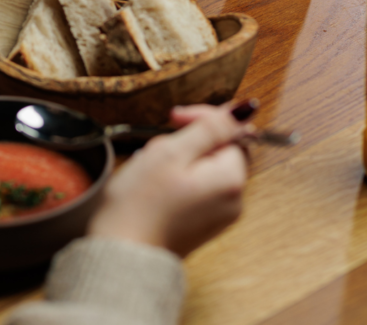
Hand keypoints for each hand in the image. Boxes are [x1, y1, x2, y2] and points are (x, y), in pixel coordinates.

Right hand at [87, 104, 248, 257]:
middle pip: (218, 150)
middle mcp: (233, 200)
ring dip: (178, 159)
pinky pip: (196, 188)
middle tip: (156, 149)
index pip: (231, 130)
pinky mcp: (201, 225)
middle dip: (186, 142)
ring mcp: (219, 215)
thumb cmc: (140, 204)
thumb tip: (246, 109)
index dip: (202, 118)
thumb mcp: (173, 151)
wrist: (121, 256)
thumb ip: (212, 127)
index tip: (173, 118)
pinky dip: (176, 179)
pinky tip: (153, 186)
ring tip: (151, 169)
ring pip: (204, 167)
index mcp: (231, 179)